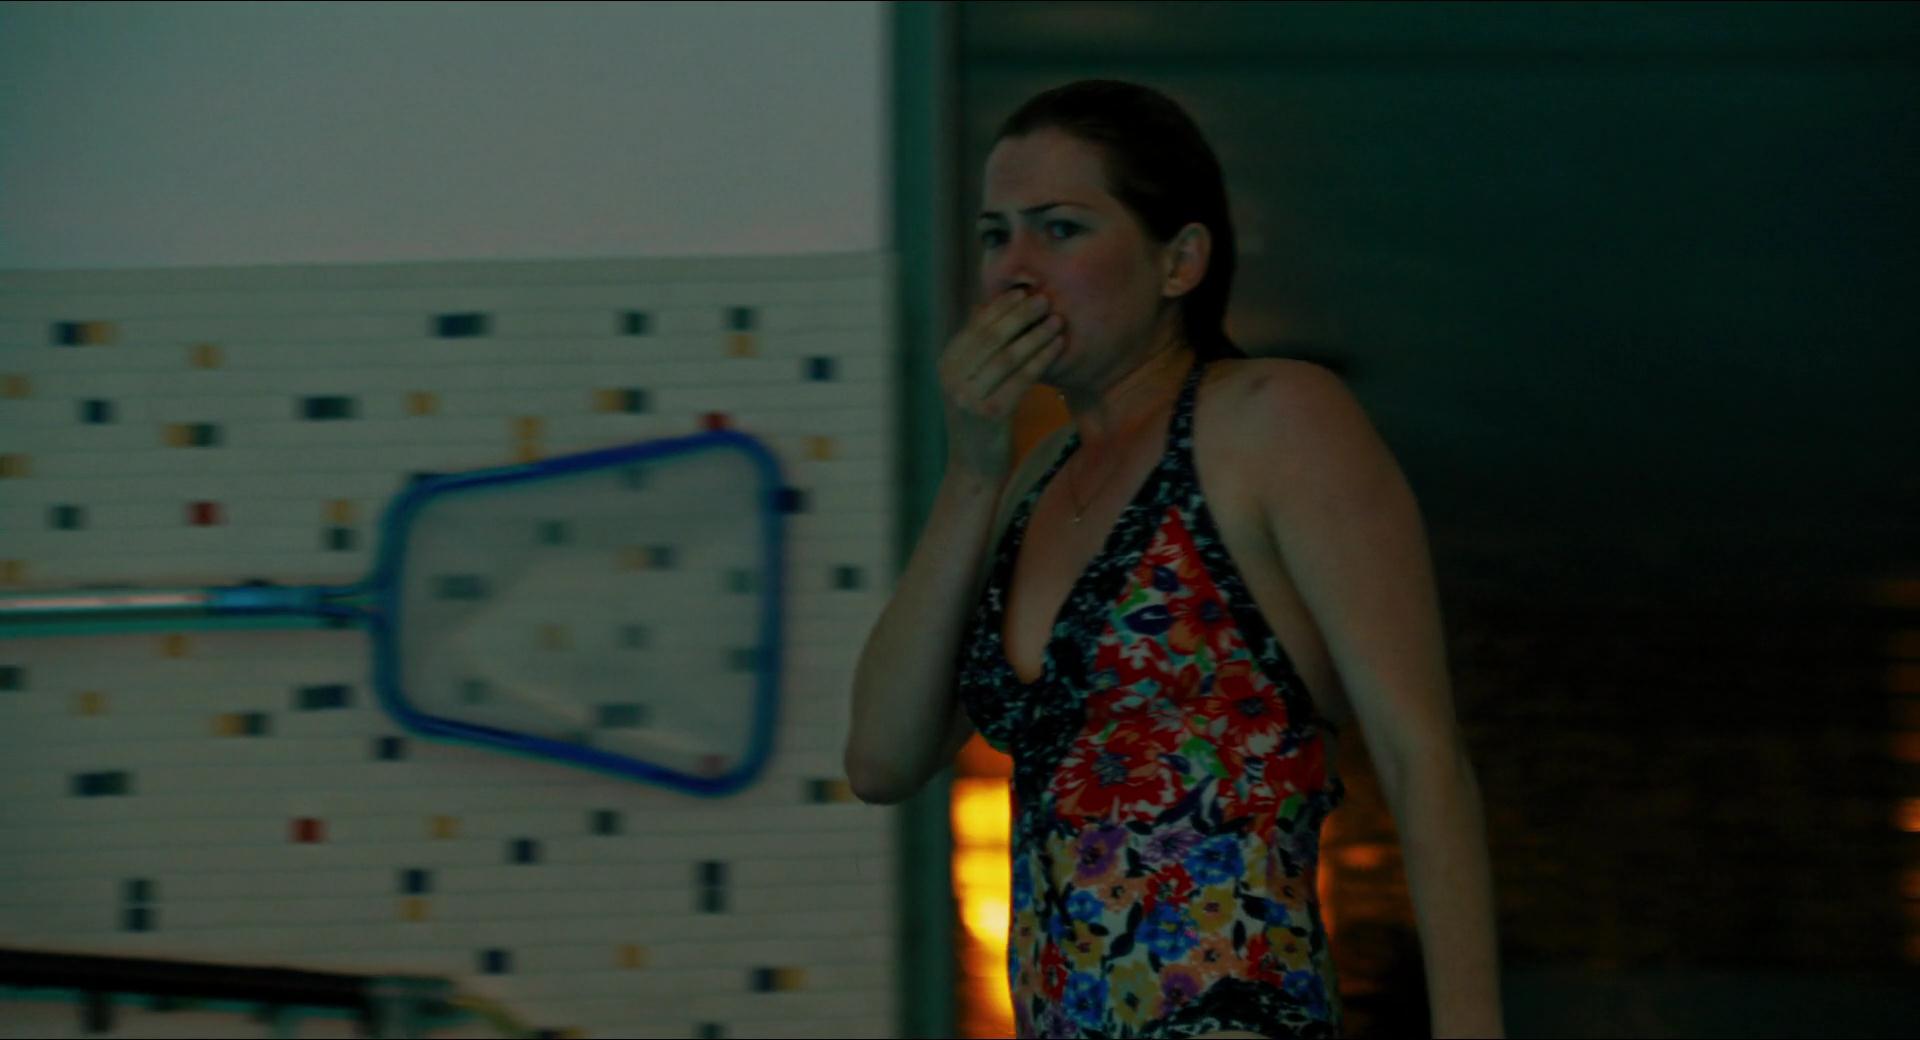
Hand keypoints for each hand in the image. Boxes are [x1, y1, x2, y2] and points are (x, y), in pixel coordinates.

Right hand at [937, 288, 1065, 483]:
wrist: (974, 467)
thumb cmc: (981, 420)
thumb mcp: (973, 382)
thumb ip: (981, 351)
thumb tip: (996, 307)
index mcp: (946, 364)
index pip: (975, 326)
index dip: (1001, 307)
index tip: (1025, 291)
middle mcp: (951, 379)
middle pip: (992, 337)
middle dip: (1020, 316)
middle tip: (1045, 300)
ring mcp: (968, 397)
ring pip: (1008, 356)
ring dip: (1036, 335)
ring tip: (1057, 320)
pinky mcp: (990, 414)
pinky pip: (1021, 378)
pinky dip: (1042, 359)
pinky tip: (1058, 346)